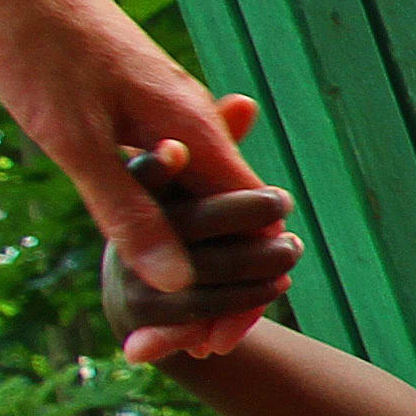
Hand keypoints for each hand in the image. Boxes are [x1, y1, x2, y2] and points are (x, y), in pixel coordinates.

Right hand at [103, 126, 300, 365]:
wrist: (143, 287)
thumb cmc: (178, 215)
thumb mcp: (188, 177)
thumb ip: (215, 143)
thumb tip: (245, 102)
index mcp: (130, 189)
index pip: (141, 174)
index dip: (160, 164)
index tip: (179, 149)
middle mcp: (123, 229)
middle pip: (188, 222)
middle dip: (242, 212)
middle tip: (281, 200)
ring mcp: (127, 272)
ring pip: (201, 271)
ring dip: (254, 263)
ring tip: (292, 250)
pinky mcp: (140, 313)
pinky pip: (200, 311)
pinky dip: (241, 304)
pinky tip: (277, 286)